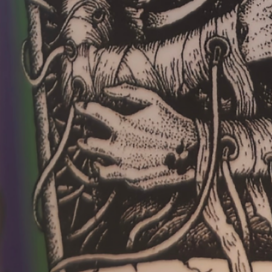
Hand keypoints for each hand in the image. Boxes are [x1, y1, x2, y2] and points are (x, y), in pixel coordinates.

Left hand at [77, 86, 200, 191]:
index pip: (93, 114)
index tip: (78, 107)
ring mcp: (126, 167)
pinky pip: (114, 178)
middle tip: (83, 137)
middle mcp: (120, 148)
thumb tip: (106, 90)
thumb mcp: (153, 99)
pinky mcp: (133, 181)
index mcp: (123, 126)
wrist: (194, 150)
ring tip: (95, 157)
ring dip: (94, 160)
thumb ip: (127, 91)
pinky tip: (114, 166)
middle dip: (83, 140)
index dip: (82, 108)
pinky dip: (111, 172)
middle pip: (88, 145)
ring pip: (97, 168)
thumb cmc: (173, 122)